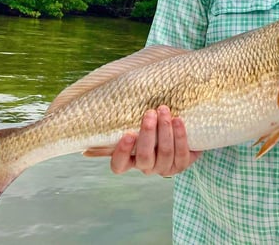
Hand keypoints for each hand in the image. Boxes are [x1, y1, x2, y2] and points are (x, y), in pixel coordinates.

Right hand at [86, 105, 201, 175]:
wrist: (182, 130)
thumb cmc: (151, 124)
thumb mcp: (135, 123)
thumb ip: (121, 123)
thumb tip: (96, 118)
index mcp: (130, 159)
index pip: (119, 165)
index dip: (122, 152)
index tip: (128, 134)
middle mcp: (146, 167)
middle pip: (144, 157)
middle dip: (148, 134)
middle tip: (150, 113)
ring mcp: (164, 168)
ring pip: (164, 153)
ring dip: (165, 130)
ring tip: (164, 111)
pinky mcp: (181, 165)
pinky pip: (181, 153)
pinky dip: (180, 136)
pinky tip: (178, 120)